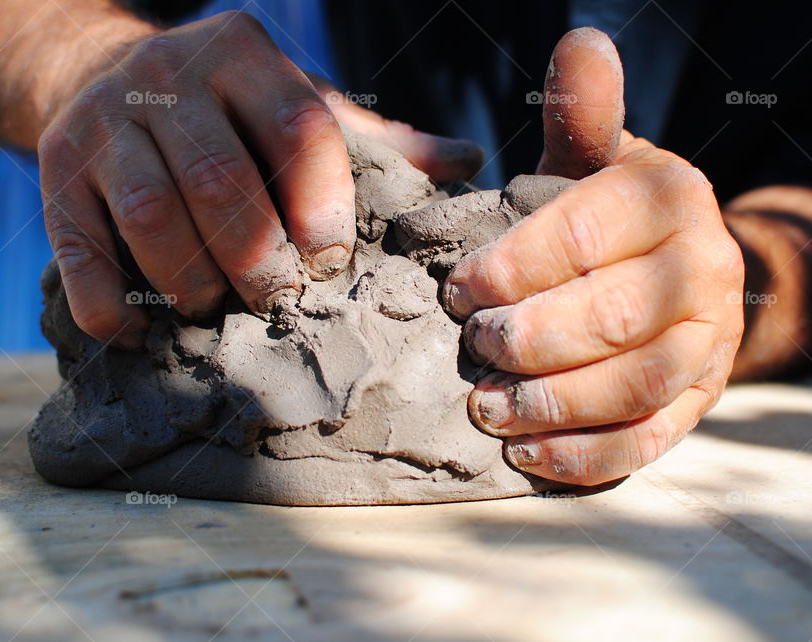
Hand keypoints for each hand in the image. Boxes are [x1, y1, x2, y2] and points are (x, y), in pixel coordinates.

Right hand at [39, 10, 481, 348]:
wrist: (96, 73)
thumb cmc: (224, 109)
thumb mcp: (292, 103)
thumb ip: (371, 140)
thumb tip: (464, 162)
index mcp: (242, 56)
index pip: (298, 127)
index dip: (321, 204)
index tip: (330, 259)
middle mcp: (166, 78)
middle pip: (220, 181)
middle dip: (258, 259)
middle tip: (278, 299)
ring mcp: (102, 126)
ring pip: (150, 217)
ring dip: (192, 282)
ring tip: (216, 310)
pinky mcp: (53, 175)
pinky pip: (78, 252)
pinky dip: (110, 304)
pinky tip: (139, 331)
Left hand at [443, 28, 744, 485]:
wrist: (673, 262)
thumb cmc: (605, 211)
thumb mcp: (591, 160)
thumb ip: (580, 118)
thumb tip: (581, 43)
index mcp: (669, 198)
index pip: (583, 235)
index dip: (511, 267)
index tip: (455, 290)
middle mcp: (704, 269)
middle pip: (611, 316)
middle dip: (528, 337)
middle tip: (471, 346)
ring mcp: (711, 342)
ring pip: (633, 385)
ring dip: (551, 404)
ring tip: (486, 408)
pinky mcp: (700, 400)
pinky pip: (649, 440)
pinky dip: (586, 455)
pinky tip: (527, 454)